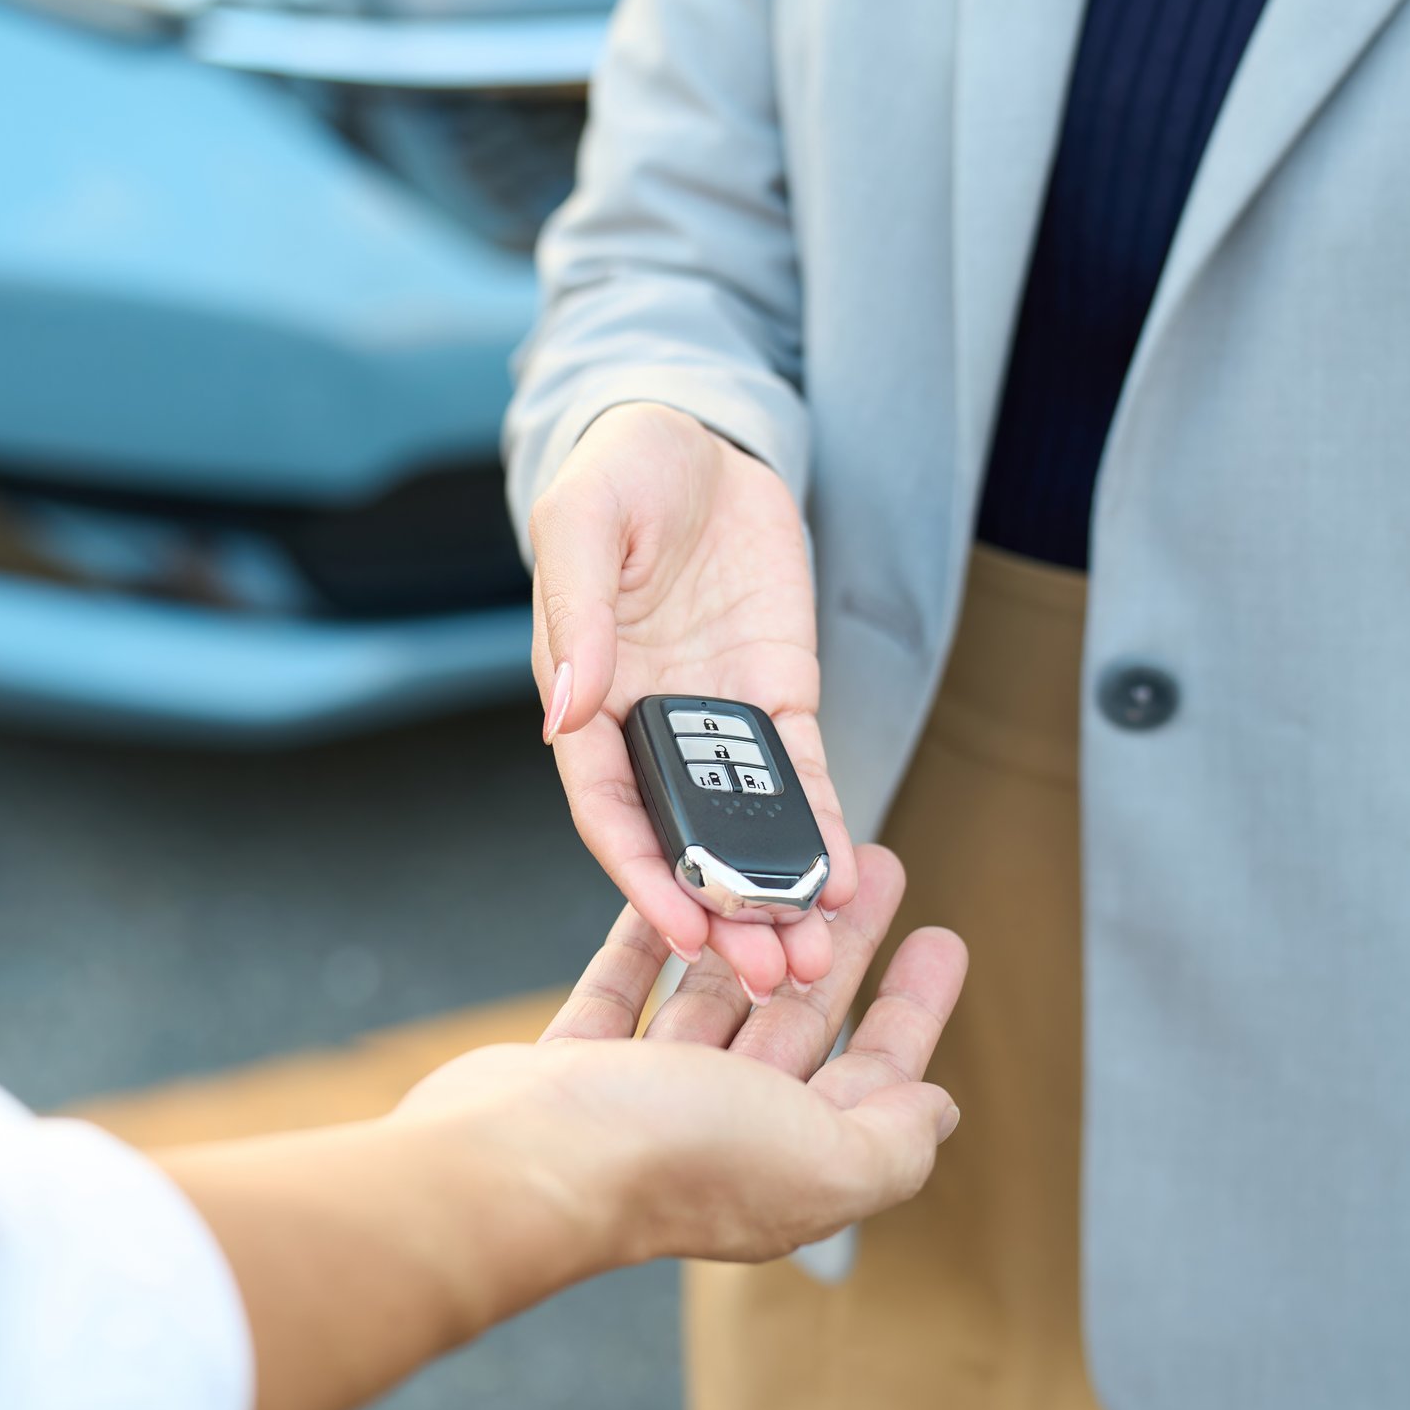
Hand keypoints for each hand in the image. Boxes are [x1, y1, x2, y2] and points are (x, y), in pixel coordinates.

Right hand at [397, 845, 963, 1265]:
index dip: (912, 1007)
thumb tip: (937, 1111)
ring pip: (716, 995)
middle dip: (842, 943)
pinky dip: (652, 939)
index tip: (940, 940)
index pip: (875, 1076)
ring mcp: (646, 1095)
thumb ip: (893, 1140)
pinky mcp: (578, 1064)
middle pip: (801, 1019)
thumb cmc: (672, 1159)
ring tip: (785, 862)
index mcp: (791, 1161)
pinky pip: (623, 987)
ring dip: (754, 929)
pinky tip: (678, 894)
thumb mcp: (826, 1158)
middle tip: (872, 872)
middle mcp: (723, 1129)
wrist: (525, 1160)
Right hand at [530, 402, 853, 1000]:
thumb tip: (565, 712)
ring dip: (775, 894)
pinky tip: (845, 878)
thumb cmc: (620, 471)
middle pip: (682, 840)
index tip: (678, 933)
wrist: (699, 432)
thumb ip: (577, 616)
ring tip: (817, 957)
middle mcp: (649, 724)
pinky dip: (820, 829)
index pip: (607, 809)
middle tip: (770, 976)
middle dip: (722, 914)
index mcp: (584, 696)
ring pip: (746, 826)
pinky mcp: (780, 696)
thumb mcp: (584, 521)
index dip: (640, 876)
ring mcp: (718, 715)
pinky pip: (802, 775)